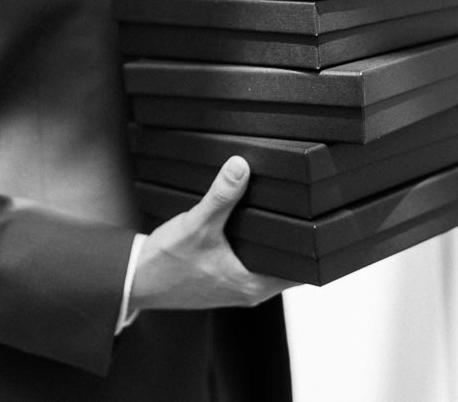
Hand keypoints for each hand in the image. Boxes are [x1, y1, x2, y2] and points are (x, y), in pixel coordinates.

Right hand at [128, 156, 298, 315]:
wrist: (136, 280)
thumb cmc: (165, 264)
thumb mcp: (196, 224)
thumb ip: (221, 196)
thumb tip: (240, 167)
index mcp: (253, 285)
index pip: (302, 269)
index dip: (315, 245)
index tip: (320, 219)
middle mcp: (250, 291)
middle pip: (287, 262)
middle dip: (293, 236)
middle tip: (300, 204)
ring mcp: (237, 287)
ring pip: (269, 261)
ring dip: (272, 240)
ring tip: (279, 209)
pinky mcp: (224, 280)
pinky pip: (250, 261)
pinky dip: (253, 244)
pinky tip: (247, 224)